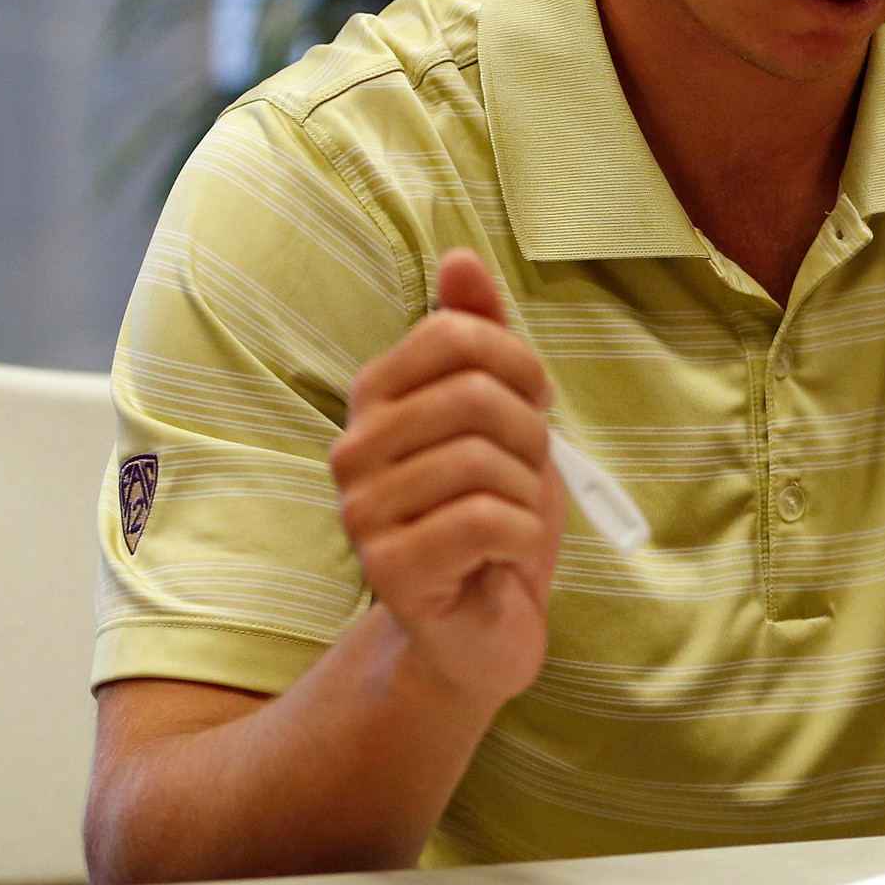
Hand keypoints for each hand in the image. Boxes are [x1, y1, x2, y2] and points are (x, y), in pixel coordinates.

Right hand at [330, 249, 564, 708]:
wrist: (481, 627)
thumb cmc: (493, 515)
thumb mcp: (504, 415)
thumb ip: (484, 336)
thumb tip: (461, 257)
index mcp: (376, 399)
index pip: (455, 334)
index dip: (519, 365)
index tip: (531, 403)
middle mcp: (353, 450)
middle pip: (473, 395)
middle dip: (530, 435)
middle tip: (525, 474)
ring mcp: (362, 513)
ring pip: (483, 461)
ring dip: (529, 493)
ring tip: (511, 519)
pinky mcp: (388, 571)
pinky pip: (484, 521)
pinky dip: (523, 535)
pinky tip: (506, 556)